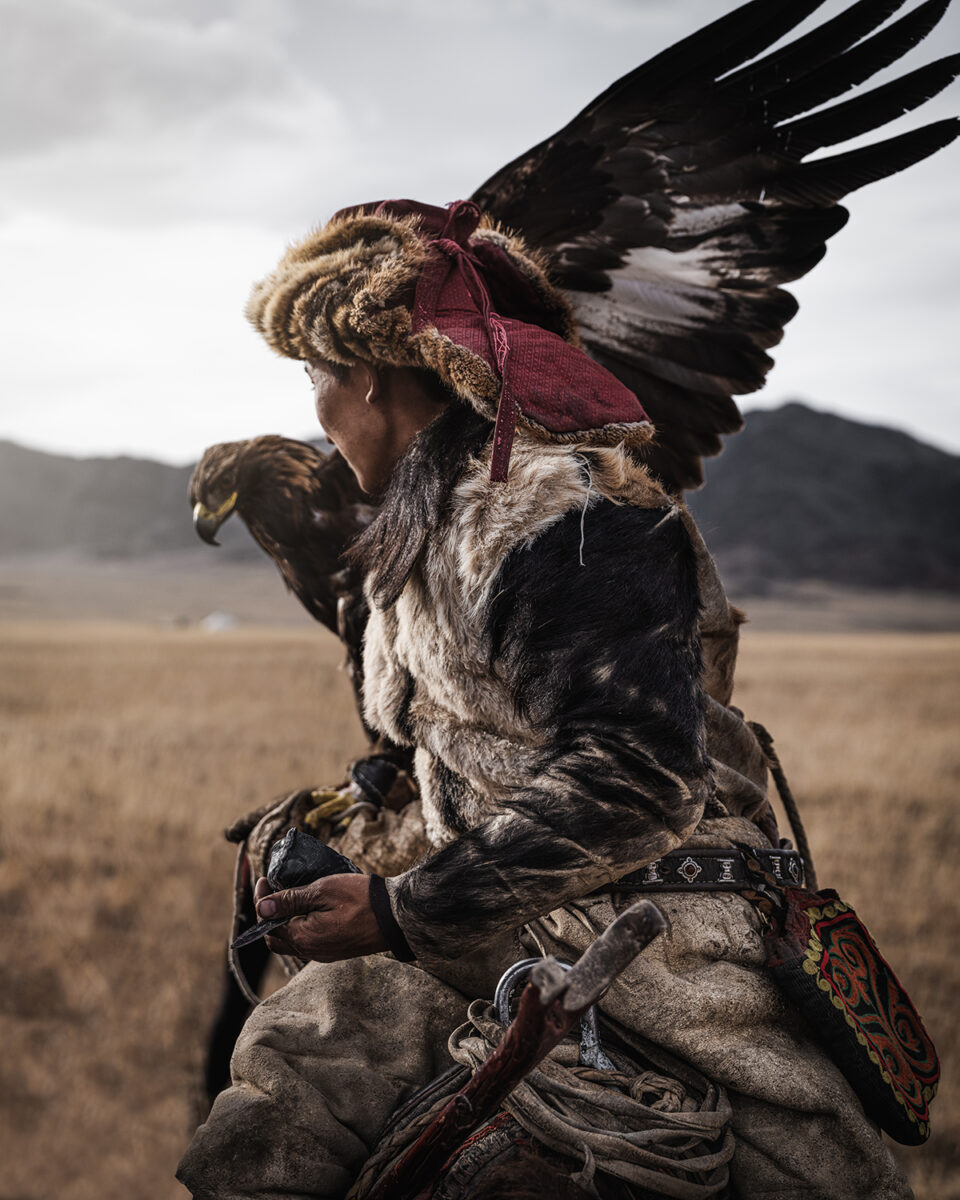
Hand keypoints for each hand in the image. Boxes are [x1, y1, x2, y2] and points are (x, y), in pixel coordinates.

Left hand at [253, 873, 387, 961]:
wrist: (395, 917)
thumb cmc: (361, 899)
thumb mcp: (323, 891)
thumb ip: (291, 900)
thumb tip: (262, 907)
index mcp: (303, 936)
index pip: (267, 922)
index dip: (262, 899)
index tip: (264, 878)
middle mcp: (309, 950)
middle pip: (275, 937)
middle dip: (269, 914)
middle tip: (273, 890)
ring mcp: (322, 953)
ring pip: (291, 942)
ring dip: (284, 922)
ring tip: (290, 897)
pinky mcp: (334, 951)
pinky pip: (307, 943)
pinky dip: (299, 928)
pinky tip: (309, 910)